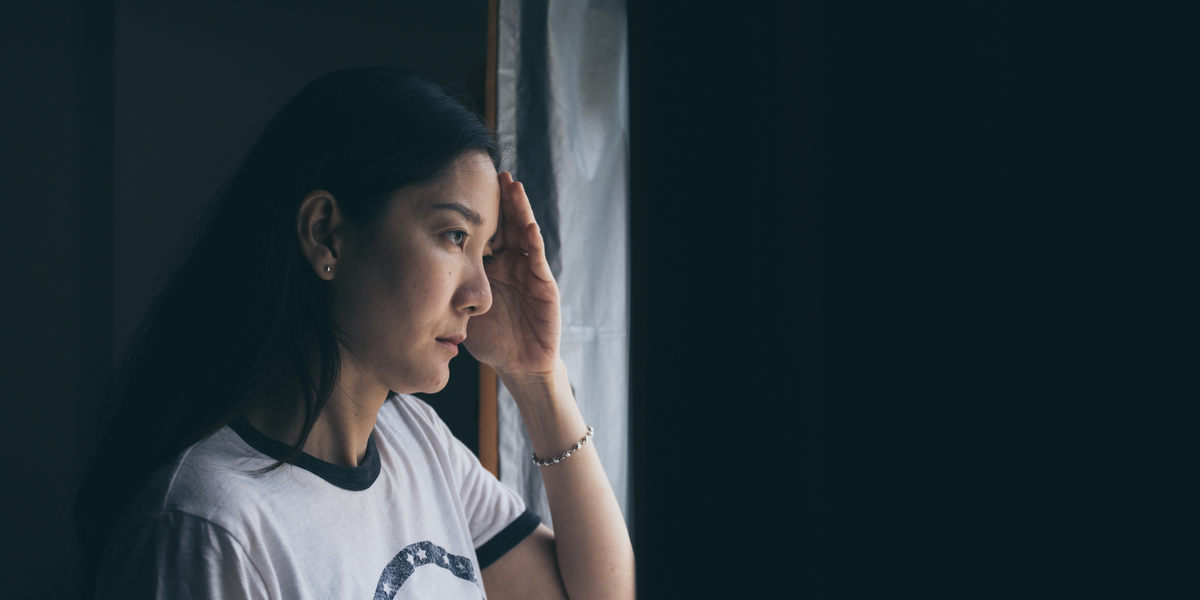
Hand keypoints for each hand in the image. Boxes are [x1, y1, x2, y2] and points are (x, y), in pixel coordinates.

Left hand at [464, 173, 560, 377]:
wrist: (517, 365)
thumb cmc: (489, 339)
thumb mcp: (459, 307)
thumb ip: (445, 286)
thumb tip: (406, 268)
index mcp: (493, 265)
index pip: (485, 230)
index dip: (477, 208)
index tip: (463, 183)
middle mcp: (512, 263)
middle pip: (506, 223)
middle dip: (501, 198)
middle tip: (492, 171)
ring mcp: (530, 272)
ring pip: (524, 233)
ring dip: (519, 209)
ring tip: (512, 185)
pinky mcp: (545, 287)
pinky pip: (538, 259)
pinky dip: (534, 240)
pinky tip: (527, 224)